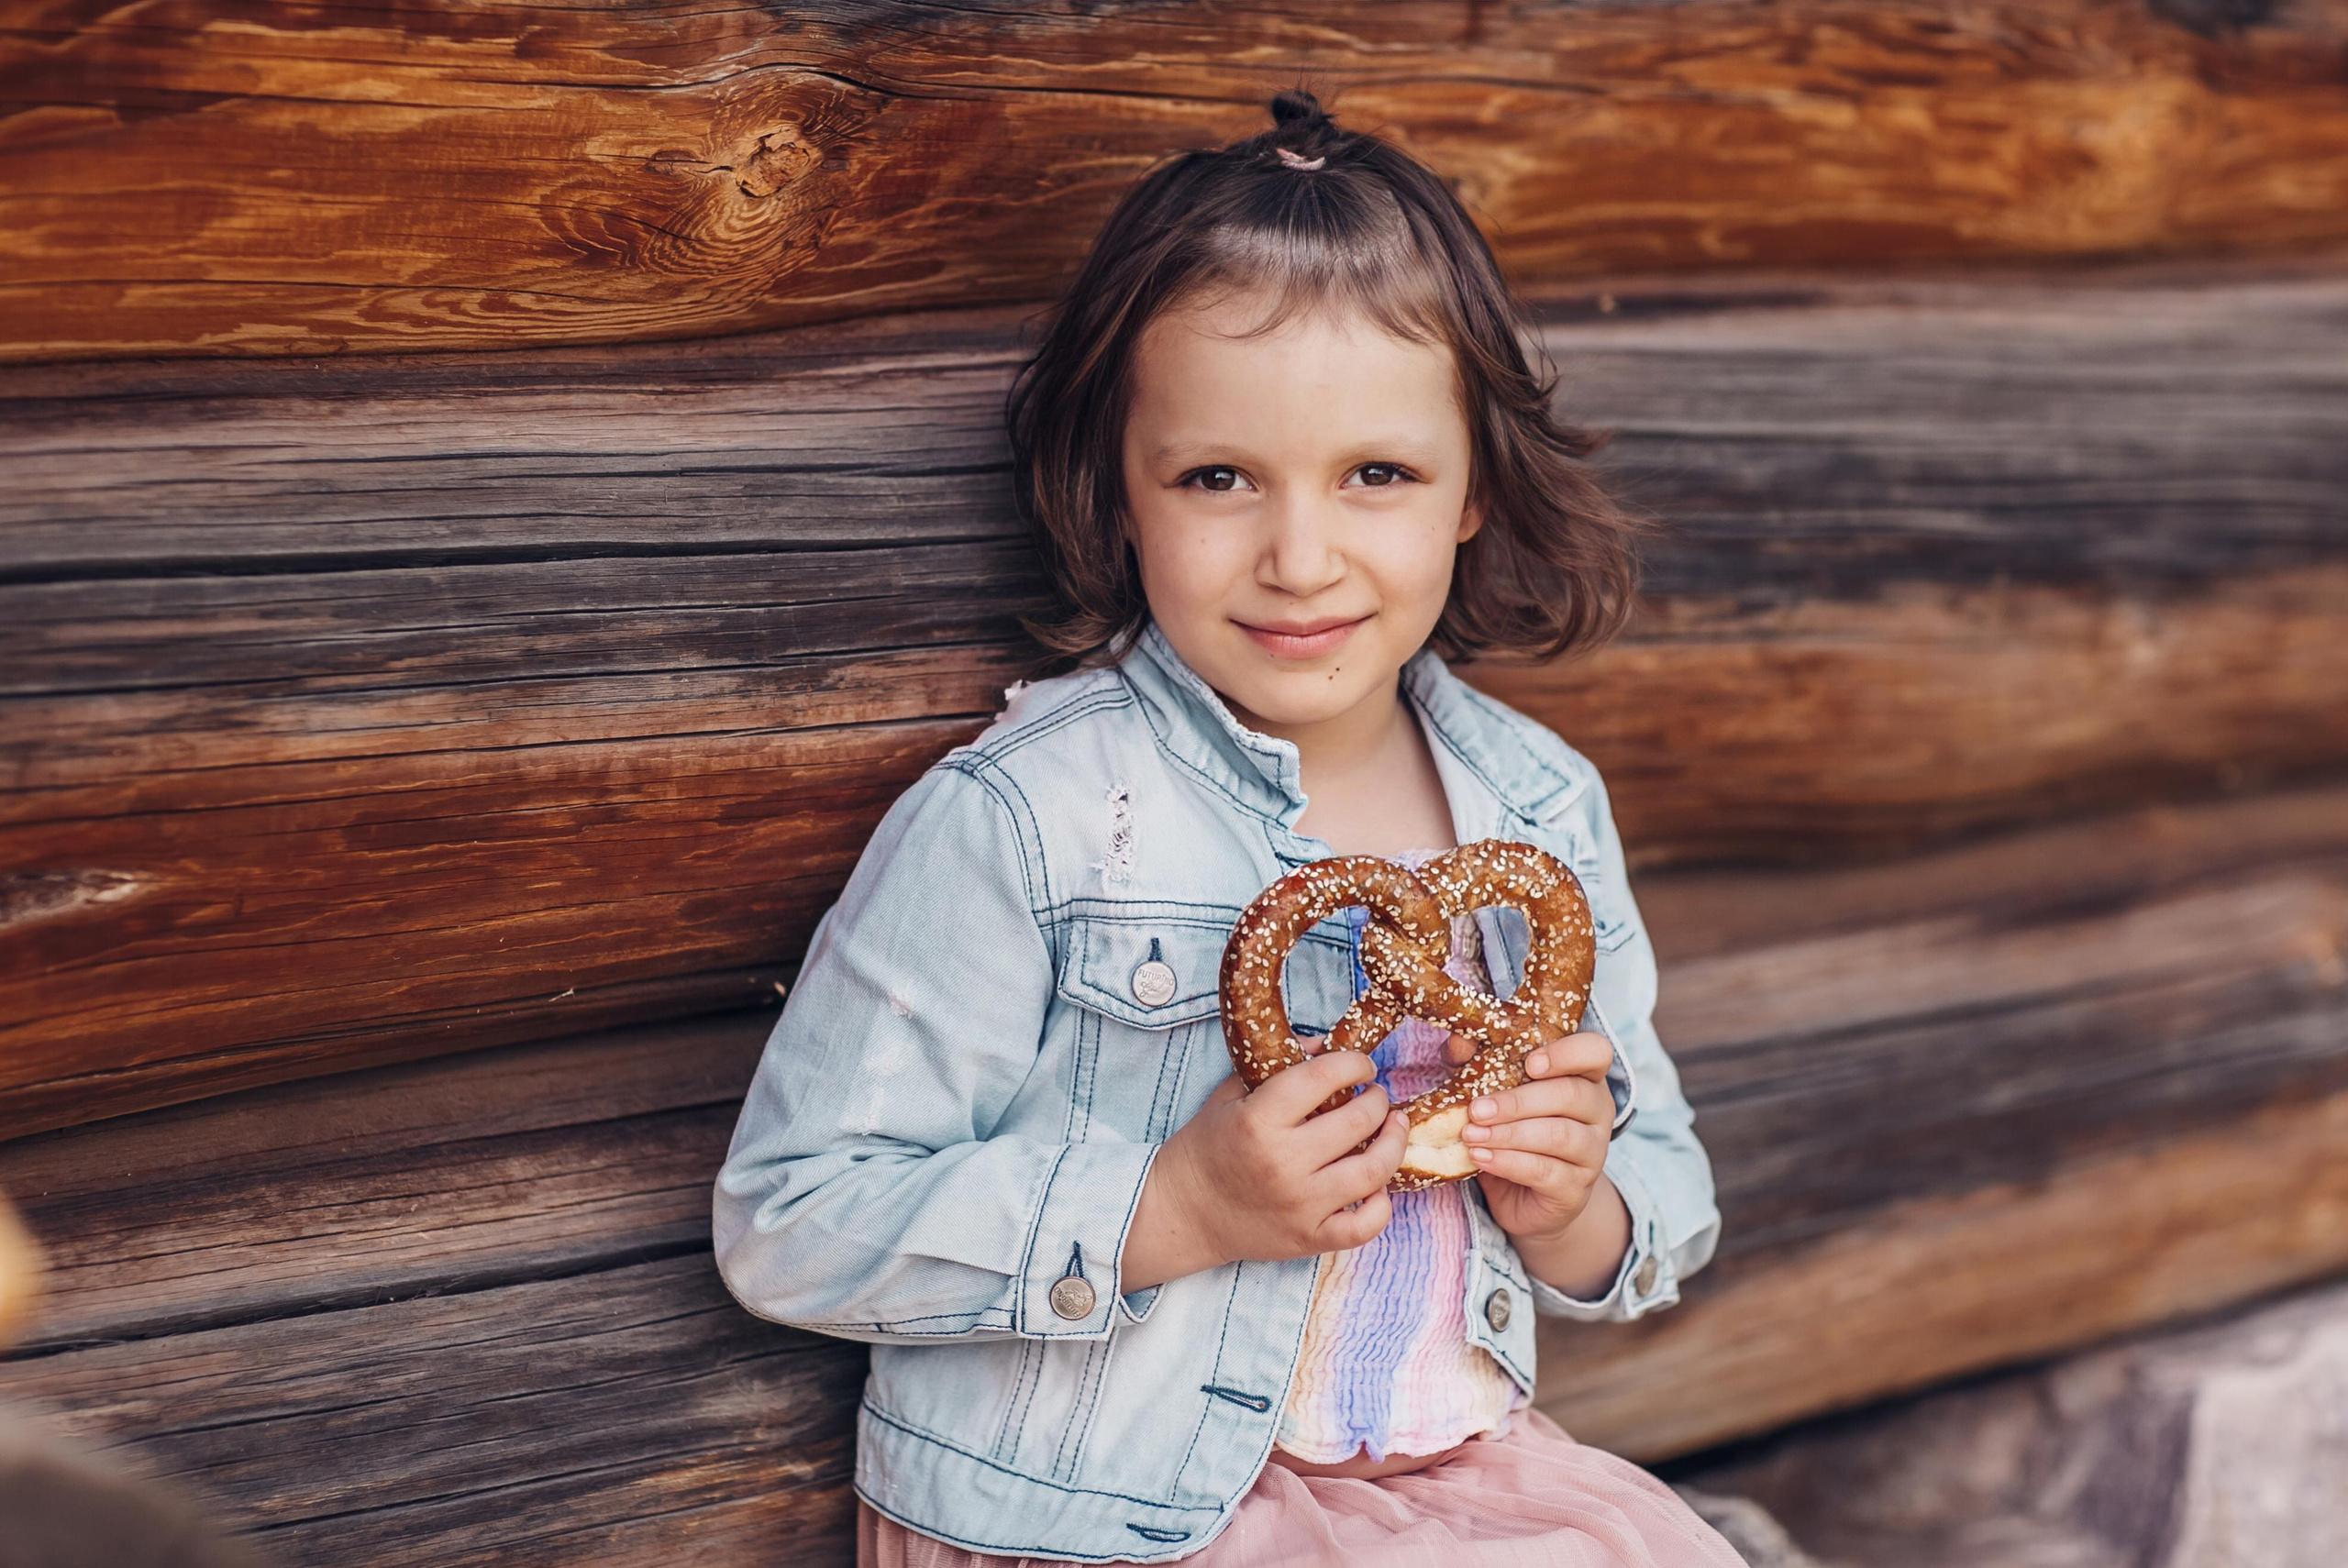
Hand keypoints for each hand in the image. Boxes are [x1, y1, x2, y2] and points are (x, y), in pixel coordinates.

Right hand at [1119, 1050, 1408, 1292]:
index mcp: (1259, 1121)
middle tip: (1375, 1096)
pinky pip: (1365, 1226)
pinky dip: (1382, 1205)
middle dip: (1377, 1100)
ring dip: (1393, 1142)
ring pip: (1373, 1171)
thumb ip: (1276, 1066)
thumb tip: (1324, 1046)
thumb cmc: (1207, 1147)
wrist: (1184, 1211)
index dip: (1354, 1063)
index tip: (1361, 1065)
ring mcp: (1300, 1205)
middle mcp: (1282, 1163)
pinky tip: (1378, 1186)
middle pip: (1359, 1121)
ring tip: (1393, 1127)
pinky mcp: (1309, 1239)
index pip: (1324, 1078)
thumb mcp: (1231, 1095)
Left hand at [1439, 1026, 1615, 1243]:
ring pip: (1559, 1135)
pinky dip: (1510, 1162)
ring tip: (1472, 1135)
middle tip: (1477, 1109)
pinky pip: (1547, 1171)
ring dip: (1510, 1134)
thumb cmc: (1511, 1131)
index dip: (1567, 1054)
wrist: (1524, 1198)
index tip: (1529, 1063)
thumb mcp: (1490, 1092)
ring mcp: (1593, 1152)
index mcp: (1583, 1077)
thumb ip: (1475, 1063)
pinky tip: (1482, 1158)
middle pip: (1571, 1095)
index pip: (1595, 1052)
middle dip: (1518, 1101)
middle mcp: (1597, 1112)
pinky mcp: (1577, 1188)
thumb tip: (1458, 1040)